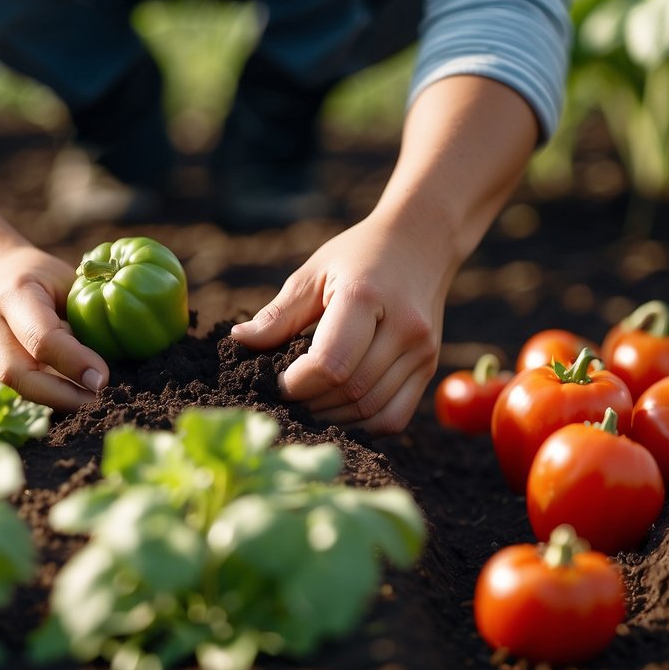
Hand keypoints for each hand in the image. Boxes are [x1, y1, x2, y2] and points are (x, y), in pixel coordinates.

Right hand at [0, 244, 108, 409]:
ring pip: (20, 387)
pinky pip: (23, 386)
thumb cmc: (40, 275)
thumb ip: (80, 314)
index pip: (41, 338)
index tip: (103, 378)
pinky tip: (77, 394)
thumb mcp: (65, 281)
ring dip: (59, 399)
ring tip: (93, 400)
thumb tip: (116, 355)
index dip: (74, 362)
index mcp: (14, 295)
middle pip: (20, 375)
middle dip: (63, 395)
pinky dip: (52, 393)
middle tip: (101, 399)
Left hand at [231, 212, 453, 435]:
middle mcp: (404, 327)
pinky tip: (338, 414)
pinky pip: (394, 417)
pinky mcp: (429, 368)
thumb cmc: (360, 255)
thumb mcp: (314, 272)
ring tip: (306, 407)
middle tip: (284, 400)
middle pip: (350, 391)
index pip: (329, 364)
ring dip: (332, 419)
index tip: (273, 382)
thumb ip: (279, 313)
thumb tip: (240, 342)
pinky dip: (363, 426)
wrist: (422, 242)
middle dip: (309, 404)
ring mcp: (422, 351)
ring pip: (371, 411)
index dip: (294, 384)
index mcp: (367, 297)